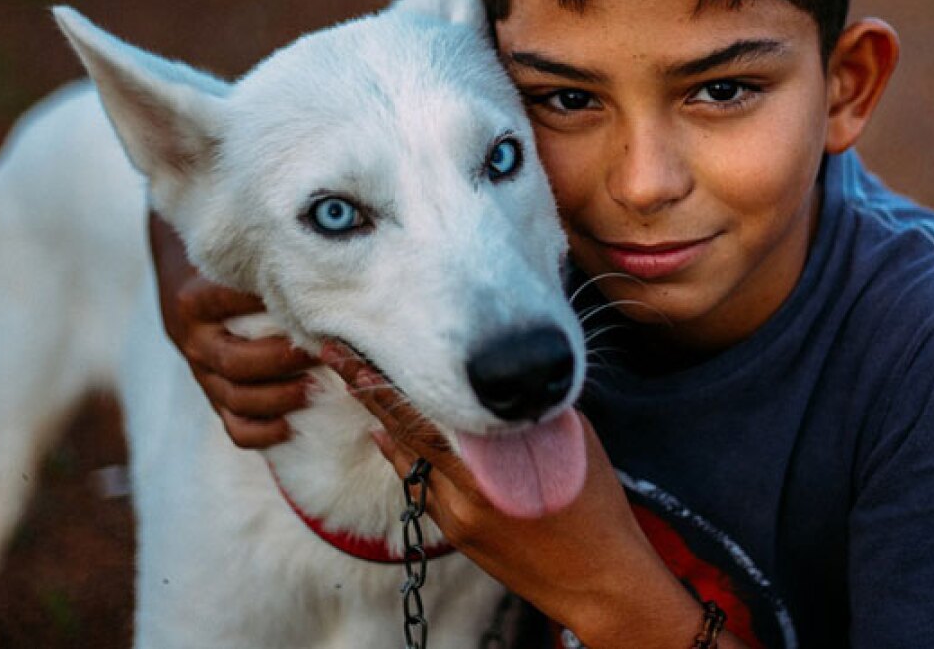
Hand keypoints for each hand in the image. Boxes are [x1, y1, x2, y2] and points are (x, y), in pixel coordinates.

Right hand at [149, 212, 314, 447]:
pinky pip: (232, 427)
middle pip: (235, 361)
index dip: (266, 306)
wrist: (187, 286)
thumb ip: (264, 267)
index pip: (226, 305)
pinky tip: (289, 427)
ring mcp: (201, 373)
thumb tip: (323, 272)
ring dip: (278, 398)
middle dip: (281, 361)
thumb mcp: (234, 261)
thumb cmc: (228, 270)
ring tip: (313, 388)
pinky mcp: (213, 396)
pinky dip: (260, 433)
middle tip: (320, 352)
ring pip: (234, 398)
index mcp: (194, 302)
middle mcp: (194, 340)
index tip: (307, 304)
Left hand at [324, 344, 733, 648]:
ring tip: (358, 385)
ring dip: (387, 424)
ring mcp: (455, 518)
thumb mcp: (568, 442)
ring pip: (410, 461)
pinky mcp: (456, 535)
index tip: (355, 353)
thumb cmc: (595, 504)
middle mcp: (464, 493)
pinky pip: (423, 487)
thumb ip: (526, 412)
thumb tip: (496, 382)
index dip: (385, 384)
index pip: (423, 415)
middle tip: (336, 355)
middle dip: (370, 393)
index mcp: (491, 466)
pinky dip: (409, 458)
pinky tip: (391, 436)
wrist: (597, 580)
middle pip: (404, 434)